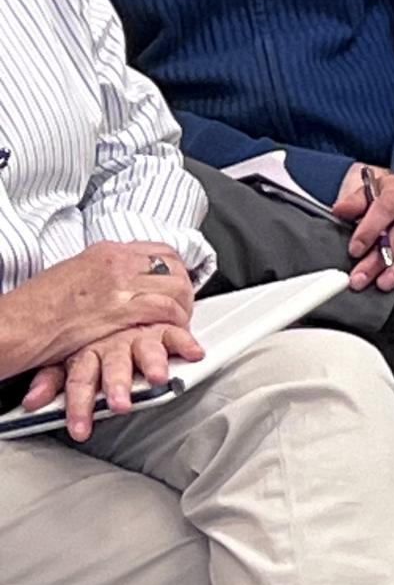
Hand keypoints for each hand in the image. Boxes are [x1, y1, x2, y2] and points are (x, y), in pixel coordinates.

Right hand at [0, 241, 194, 377]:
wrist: (16, 324)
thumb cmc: (36, 308)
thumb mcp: (73, 277)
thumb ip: (102, 276)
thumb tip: (121, 283)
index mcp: (106, 251)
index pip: (160, 251)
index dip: (176, 270)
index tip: (177, 284)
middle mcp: (116, 263)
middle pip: (174, 267)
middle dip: (185, 288)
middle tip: (183, 306)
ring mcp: (120, 285)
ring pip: (175, 287)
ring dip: (183, 307)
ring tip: (180, 322)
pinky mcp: (120, 310)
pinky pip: (164, 310)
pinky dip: (175, 322)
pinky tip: (173, 333)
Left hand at [20, 321, 205, 441]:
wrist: (111, 297)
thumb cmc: (91, 337)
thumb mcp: (63, 356)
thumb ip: (50, 379)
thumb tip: (32, 401)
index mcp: (86, 352)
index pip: (80, 379)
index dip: (79, 404)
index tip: (80, 427)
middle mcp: (113, 345)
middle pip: (114, 366)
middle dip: (117, 385)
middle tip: (120, 404)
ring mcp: (139, 336)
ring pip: (146, 349)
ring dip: (152, 362)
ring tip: (157, 376)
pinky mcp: (162, 328)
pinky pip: (175, 334)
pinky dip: (185, 343)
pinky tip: (193, 353)